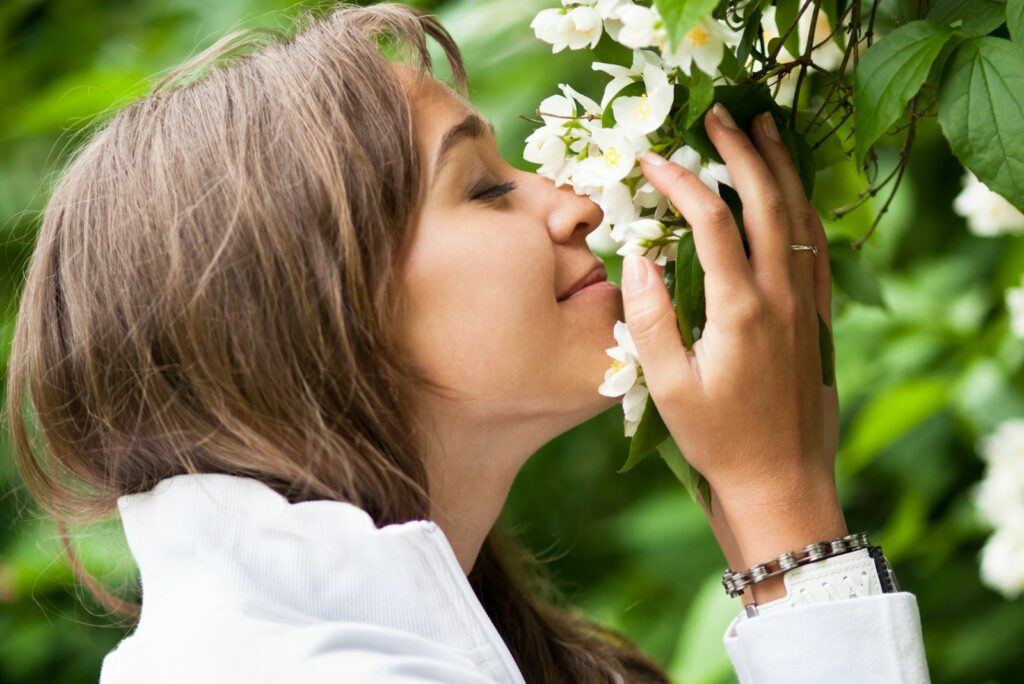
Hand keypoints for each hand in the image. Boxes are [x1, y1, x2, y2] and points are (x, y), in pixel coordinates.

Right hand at [621, 105, 843, 601]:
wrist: (782, 482)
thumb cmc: (718, 440)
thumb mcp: (668, 387)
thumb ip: (649, 320)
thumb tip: (638, 263)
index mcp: (739, 308)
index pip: (709, 220)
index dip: (681, 182)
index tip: (653, 160)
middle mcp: (780, 295)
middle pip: (765, 201)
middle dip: (740, 152)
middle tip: (718, 116)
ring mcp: (806, 304)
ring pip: (800, 217)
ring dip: (781, 169)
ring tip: (764, 131)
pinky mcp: (818, 319)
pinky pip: (818, 249)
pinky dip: (806, 210)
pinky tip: (795, 196)